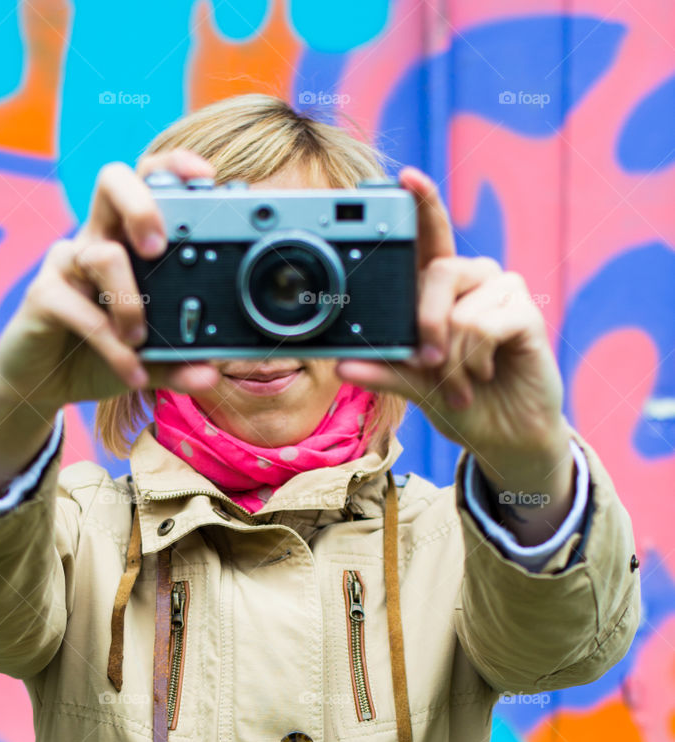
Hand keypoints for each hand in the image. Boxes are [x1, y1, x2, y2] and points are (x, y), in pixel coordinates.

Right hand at [0, 149, 220, 414]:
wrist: (40, 382)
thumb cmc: (96, 355)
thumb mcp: (147, 359)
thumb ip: (179, 361)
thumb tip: (213, 374)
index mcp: (126, 239)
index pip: (146, 182)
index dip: (172, 167)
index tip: (205, 176)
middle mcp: (96, 239)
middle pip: (112, 182)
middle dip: (141, 204)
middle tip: (158, 248)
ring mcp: (67, 264)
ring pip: (102, 255)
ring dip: (130, 302)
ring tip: (141, 342)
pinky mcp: (43, 296)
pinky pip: (81, 310)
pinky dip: (112, 347)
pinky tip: (131, 372)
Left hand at [335, 166, 572, 513]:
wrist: (505, 436)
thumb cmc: (460, 401)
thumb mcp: (413, 386)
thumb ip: (384, 369)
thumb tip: (342, 364)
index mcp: (441, 288)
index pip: (429, 235)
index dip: (422, 202)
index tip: (407, 176)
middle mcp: (473, 278)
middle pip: (438, 272)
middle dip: (425, 326)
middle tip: (427, 365)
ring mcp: (502, 292)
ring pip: (459, 307)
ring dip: (451, 358)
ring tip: (460, 382)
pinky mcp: (526, 313)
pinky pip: (486, 325)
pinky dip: (475, 360)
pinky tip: (485, 374)